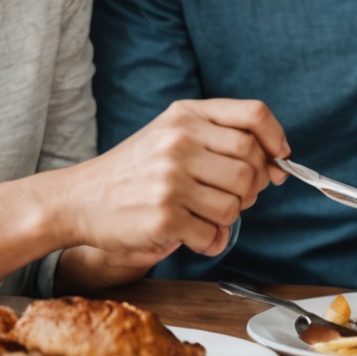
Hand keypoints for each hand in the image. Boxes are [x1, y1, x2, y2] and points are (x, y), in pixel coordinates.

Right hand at [51, 98, 287, 261]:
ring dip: (230, 217)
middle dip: (253, 186)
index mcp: (185, 116)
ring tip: (207, 216)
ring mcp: (171, 179)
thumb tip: (276, 162)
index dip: (275, 138)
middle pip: (251, 163)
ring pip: (236, 202)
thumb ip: (219, 139)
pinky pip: (214, 233)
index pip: (253, 115)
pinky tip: (195, 235)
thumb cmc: (133, 170)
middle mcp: (179, 142)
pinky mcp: (163, 217)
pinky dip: (212, 240)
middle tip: (236, 196)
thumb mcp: (170, 134)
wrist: (77, 200)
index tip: (279, 158)